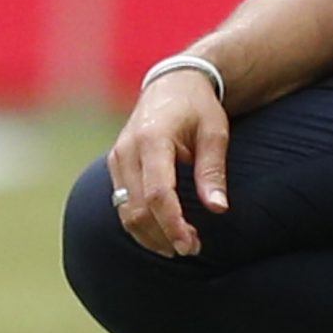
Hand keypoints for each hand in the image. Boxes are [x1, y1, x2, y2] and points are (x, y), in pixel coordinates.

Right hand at [105, 69, 230, 257]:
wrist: (171, 83)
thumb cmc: (198, 108)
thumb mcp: (215, 132)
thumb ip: (212, 171)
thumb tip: (218, 209)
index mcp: (153, 138)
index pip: (158, 193)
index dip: (173, 224)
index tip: (191, 245)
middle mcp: (127, 150)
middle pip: (137, 208)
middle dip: (163, 235)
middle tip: (192, 249)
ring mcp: (117, 158)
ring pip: (125, 211)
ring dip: (150, 235)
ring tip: (179, 246)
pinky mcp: (115, 165)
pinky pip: (121, 204)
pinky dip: (140, 224)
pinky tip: (162, 233)